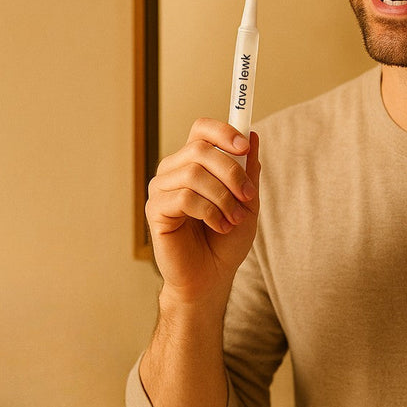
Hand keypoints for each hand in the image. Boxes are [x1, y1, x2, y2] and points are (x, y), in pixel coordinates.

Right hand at [145, 118, 260, 305]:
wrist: (212, 277)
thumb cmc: (227, 240)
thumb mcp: (247, 201)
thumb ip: (248, 170)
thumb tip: (251, 134)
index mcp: (195, 162)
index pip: (201, 129)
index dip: (223, 130)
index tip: (244, 147)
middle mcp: (175, 170)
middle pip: (200, 149)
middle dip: (231, 172)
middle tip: (247, 196)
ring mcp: (162, 189)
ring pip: (194, 173)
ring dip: (223, 197)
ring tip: (234, 218)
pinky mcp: (154, 210)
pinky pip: (184, 198)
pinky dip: (209, 212)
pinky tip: (219, 226)